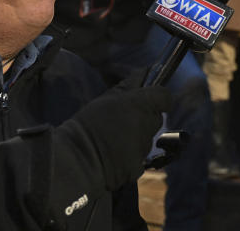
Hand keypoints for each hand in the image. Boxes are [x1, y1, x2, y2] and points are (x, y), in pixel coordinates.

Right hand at [57, 71, 171, 189]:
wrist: (74, 162)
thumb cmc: (87, 126)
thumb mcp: (106, 99)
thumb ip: (129, 86)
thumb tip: (146, 72)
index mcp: (139, 105)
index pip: (164, 97)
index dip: (159, 98)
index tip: (151, 100)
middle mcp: (145, 126)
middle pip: (156, 118)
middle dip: (145, 119)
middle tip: (123, 121)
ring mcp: (143, 148)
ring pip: (147, 140)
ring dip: (137, 139)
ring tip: (113, 141)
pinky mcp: (137, 168)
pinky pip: (139, 159)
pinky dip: (130, 158)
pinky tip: (113, 157)